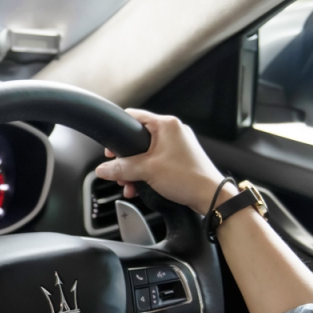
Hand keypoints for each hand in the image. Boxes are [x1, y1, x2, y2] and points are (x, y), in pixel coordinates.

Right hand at [94, 109, 227, 215]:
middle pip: (138, 139)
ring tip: (129, 184)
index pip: (134, 117)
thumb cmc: (187, 177)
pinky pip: (156, 162)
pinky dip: (146, 173)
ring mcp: (178, 145)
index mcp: (166, 125)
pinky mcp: (180, 159)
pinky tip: (140, 187)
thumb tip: (103, 169)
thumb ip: (121, 168)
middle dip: (126, 160)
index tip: (110, 149)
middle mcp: (173, 131)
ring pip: (147, 153)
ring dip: (134, 170)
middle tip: (118, 171)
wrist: (210, 196)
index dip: (119, 132)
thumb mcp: (147, 171)